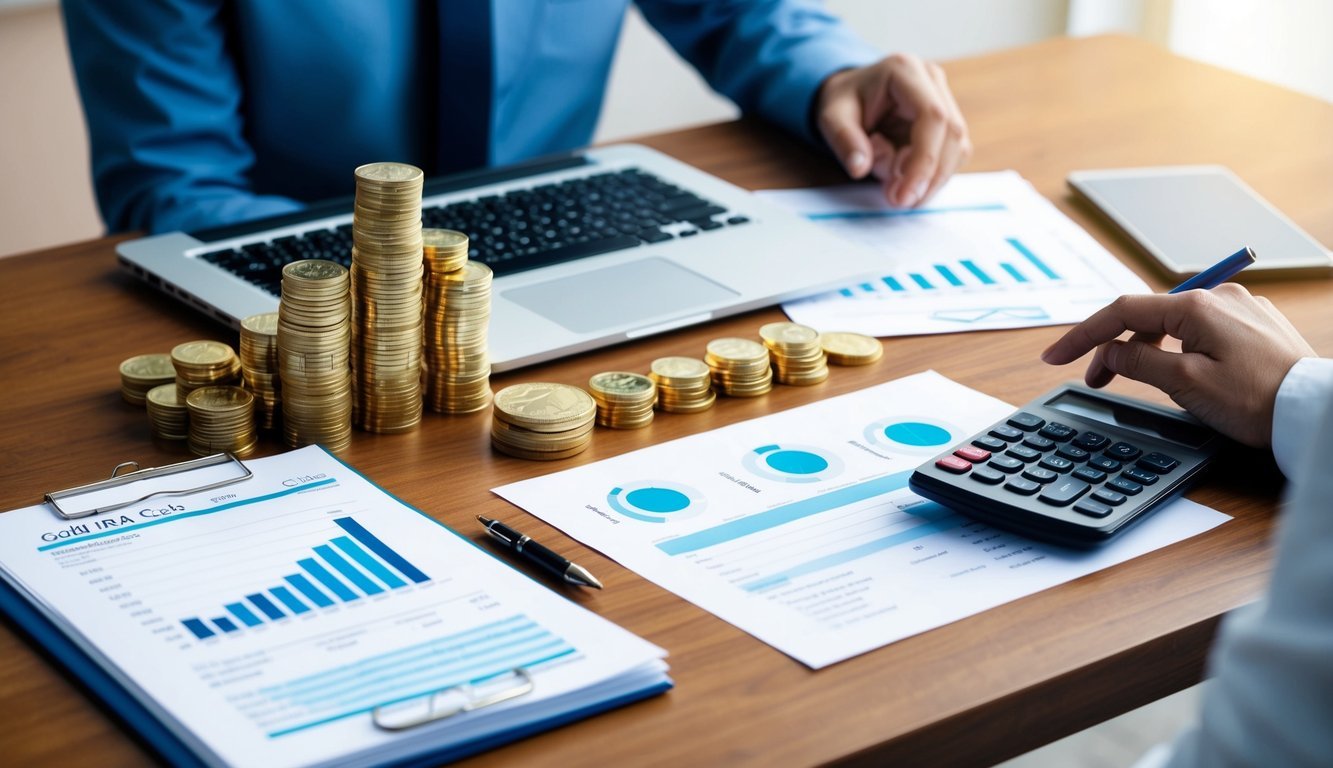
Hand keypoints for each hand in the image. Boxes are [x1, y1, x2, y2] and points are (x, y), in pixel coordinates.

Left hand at [815, 53, 971, 207]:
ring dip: (931, 179)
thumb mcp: (831, 118)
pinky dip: (931, 175)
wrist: (851, 94)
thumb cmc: (843, 102)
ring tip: (896, 190)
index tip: (905, 195)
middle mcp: (932, 80)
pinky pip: (951, 154)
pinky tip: (905, 180)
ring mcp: (944, 98)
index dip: (925, 160)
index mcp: (905, 70)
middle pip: (952, 134)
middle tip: (901, 202)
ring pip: (957, 148)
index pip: (932, 117)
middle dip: (930, 176)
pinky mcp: (948, 120)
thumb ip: (845, 140)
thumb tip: (860, 168)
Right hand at [1040, 284, 1315, 446]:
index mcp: (1196, 306)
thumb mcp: (1184, 384)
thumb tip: (1111, 350)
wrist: (1315, 411)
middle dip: (1116, 346)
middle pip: (1147, 316)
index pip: (1121, 311)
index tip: (1055, 356)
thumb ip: (1138, 362)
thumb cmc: (1257, 401)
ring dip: (1149, 348)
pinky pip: (1203, 330)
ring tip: (1142, 382)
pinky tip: (1184, 371)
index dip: (1082, 336)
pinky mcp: (1256, 325)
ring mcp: (1240, 309)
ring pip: (1175, 323)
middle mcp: (1218, 297)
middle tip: (1096, 382)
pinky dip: (1180, 347)